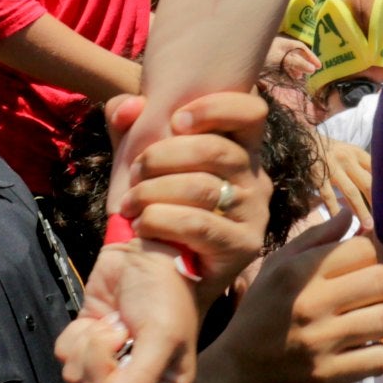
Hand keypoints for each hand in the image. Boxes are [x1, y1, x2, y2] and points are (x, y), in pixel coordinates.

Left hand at [56, 242, 198, 382]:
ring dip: (90, 343)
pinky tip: (100, 318)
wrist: (146, 248)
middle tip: (123, 331)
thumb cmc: (166, 293)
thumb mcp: (162, 338)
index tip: (121, 367)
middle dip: (102, 360)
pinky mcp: (88, 340)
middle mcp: (135, 382)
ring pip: (75, 376)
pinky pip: (64, 354)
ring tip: (116, 322)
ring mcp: (109, 361)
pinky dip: (76, 334)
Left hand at [109, 90, 272, 299]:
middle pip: (217, 149)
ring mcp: (254, 213)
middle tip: (135, 171)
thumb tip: (132, 106)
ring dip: (154, 192)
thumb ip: (127, 121)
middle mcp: (255, 177)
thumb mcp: (142, 156)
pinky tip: (141, 226)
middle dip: (164, 156)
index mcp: (240, 148)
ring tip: (129, 204)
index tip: (175, 120)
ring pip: (204, 188)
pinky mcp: (244, 246)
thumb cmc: (158, 205)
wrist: (164, 275)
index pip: (251, 111)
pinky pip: (200, 225)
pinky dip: (162, 221)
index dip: (216, 107)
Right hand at [211, 209, 382, 382]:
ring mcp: (321, 343)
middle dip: (378, 287)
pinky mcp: (328, 376)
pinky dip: (376, 355)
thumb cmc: (260, 313)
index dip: (363, 257)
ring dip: (380, 322)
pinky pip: (382, 359)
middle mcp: (310, 304)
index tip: (350, 270)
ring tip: (362, 324)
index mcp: (297, 272)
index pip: (364, 249)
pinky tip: (358, 351)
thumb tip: (351, 215)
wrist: (237, 373)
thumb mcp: (276, 267)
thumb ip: (315, 238)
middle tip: (362, 297)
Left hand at [267, 34, 320, 82]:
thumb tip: (312, 69)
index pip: (301, 48)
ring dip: (296, 68)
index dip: (311, 56)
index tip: (318, 66)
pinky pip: (281, 65)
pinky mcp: (268, 62)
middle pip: (296, 54)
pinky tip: (289, 76)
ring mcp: (273, 54)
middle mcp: (279, 47)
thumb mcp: (282, 58)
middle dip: (304, 63)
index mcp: (284, 43)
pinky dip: (287, 70)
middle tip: (311, 73)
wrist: (242, 58)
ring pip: (289, 60)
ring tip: (299, 77)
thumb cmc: (263, 55)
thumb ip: (297, 63)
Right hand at [321, 140, 374, 232]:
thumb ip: (362, 164)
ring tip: (368, 226)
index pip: (377, 171)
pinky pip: (328, 196)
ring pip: (351, 192)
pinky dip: (335, 209)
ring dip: (361, 210)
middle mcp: (347, 159)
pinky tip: (340, 221)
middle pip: (368, 183)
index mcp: (357, 153)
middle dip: (378, 202)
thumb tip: (381, 183)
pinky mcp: (318, 176)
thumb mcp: (348, 151)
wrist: (301, 139)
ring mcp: (332, 168)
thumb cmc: (328, 148)